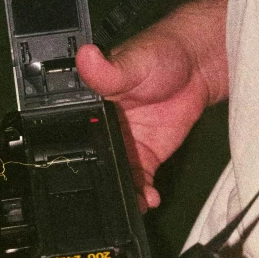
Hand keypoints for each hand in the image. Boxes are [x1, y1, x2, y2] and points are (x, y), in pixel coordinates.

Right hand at [76, 0, 231, 209]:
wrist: (199, 66)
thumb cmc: (159, 53)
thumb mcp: (131, 61)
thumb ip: (107, 70)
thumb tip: (86, 57)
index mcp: (85, 104)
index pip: (65, 132)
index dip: (60, 151)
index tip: (59, 168)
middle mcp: (99, 128)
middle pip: (86, 160)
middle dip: (88, 180)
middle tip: (95, 195)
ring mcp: (122, 145)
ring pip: (111, 175)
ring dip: (116, 192)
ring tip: (126, 203)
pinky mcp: (145, 156)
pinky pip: (138, 181)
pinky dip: (140, 195)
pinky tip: (146, 200)